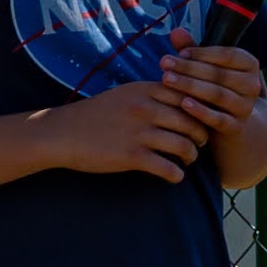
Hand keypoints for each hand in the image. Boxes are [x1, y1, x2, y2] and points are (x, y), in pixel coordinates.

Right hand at [45, 78, 213, 179]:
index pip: (189, 96)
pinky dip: (176, 174)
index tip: (204, 119)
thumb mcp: (125, 93)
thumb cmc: (95, 114)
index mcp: (146, 90)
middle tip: (201, 143)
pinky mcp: (131, 156)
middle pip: (191, 121)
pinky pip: (167, 167)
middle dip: (201, 135)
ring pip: (184, 145)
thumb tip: (182, 99)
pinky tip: (176, 176)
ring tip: (189, 159)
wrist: (62, 133)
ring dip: (192, 155)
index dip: (202, 109)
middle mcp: (146, 108)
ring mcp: (139, 133)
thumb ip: (152, 94)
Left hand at [161, 41, 266, 135]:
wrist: (232, 121)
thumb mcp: (208, 67)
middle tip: (164, 64)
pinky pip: (218, 118)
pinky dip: (200, 111)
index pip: (227, 55)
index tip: (179, 53)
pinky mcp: (236, 127)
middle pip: (219, 74)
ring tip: (167, 80)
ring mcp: (246, 107)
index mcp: (250, 64)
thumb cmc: (215, 86)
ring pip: (218, 94)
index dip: (202, 53)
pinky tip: (183, 104)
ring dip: (190, 86)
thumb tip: (176, 31)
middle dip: (189, 68)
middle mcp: (252, 85)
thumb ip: (193, 51)